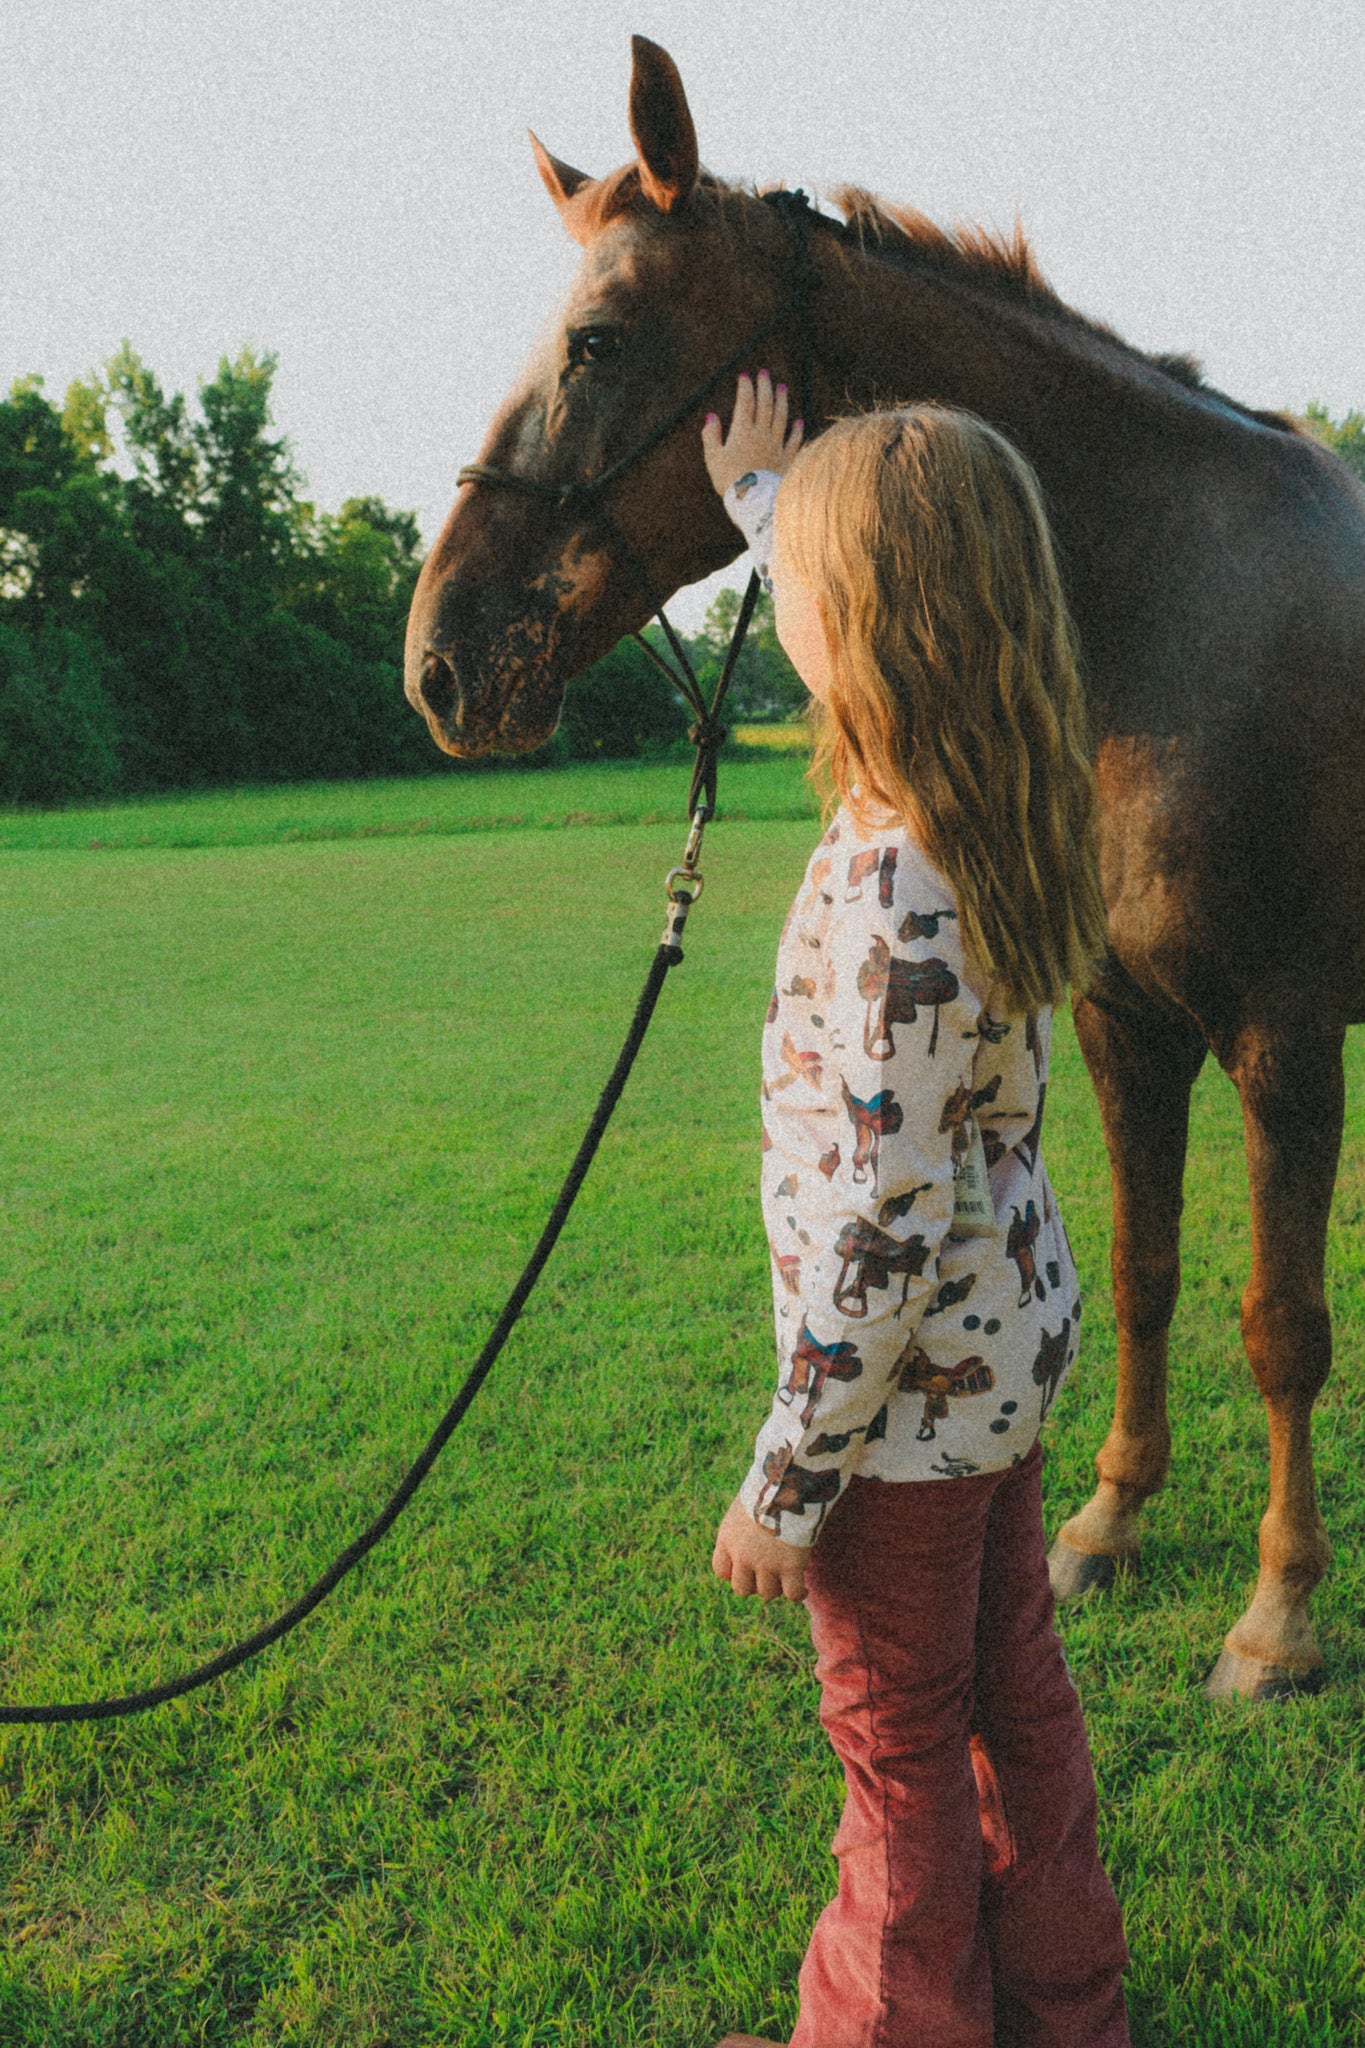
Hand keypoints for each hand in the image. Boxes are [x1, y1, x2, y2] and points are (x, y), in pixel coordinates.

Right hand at [701, 369, 804, 497]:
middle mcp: (761, 434)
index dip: (745, 387)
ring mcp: (776, 446)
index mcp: (742, 432)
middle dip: (764, 386)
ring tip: (782, 387)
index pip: (745, 402)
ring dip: (782, 401)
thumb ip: (711, 436)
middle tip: (764, 373)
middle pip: (765, 404)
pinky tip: (798, 421)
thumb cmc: (730, 481)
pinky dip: (797, 430)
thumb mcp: (713, 459)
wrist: (754, 502)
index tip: (744, 375)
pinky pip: (794, 441)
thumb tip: (711, 417)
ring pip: (781, 417)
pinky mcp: (786, 460)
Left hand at [712, 1491, 809, 1600]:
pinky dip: (798, 1594)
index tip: (747, 1567)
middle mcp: (743, 1555)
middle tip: (769, 1574)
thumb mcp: (745, 1505)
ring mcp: (766, 1564)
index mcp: (728, 1538)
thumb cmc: (768, 1486)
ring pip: (767, 1593)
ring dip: (777, 1587)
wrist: (787, 1483)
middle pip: (742, 1588)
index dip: (734, 1572)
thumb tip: (753, 1533)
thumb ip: (743, 1527)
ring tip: (788, 1577)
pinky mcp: (790, 1566)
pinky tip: (803, 1588)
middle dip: (755, 1584)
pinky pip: (792, 1594)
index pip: (721, 1570)